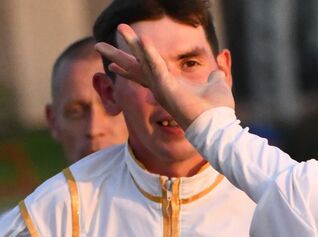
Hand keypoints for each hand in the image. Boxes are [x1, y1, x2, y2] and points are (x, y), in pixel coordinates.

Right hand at [96, 24, 233, 129]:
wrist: (218, 126)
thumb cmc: (217, 112)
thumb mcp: (216, 86)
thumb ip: (214, 77)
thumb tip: (218, 71)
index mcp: (169, 87)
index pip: (144, 73)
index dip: (129, 68)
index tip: (112, 65)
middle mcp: (161, 88)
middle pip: (134, 67)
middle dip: (118, 55)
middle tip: (98, 44)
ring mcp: (161, 87)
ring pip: (142, 61)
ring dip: (131, 43)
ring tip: (121, 27)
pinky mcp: (166, 87)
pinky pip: (156, 65)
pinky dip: (149, 52)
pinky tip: (142, 38)